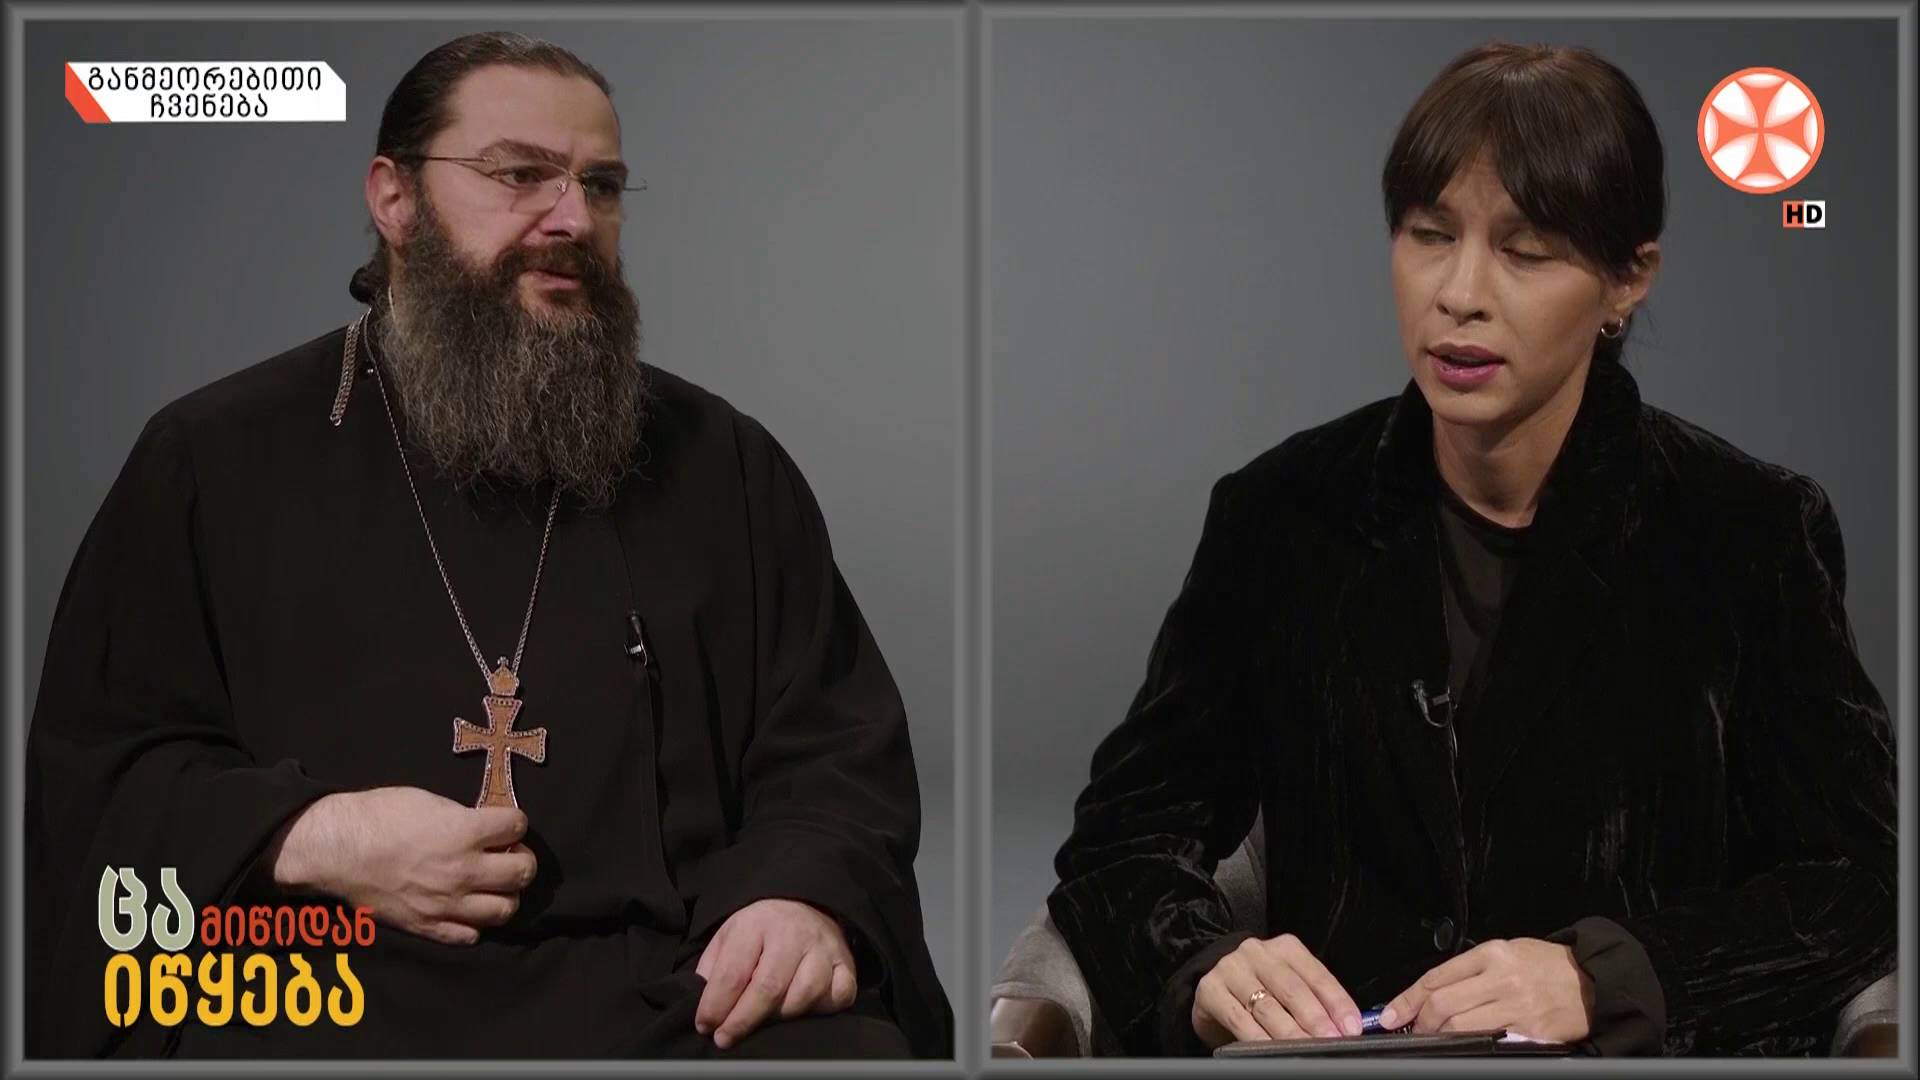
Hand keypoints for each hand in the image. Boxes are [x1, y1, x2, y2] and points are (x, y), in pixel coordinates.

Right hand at [266, 786, 536, 946]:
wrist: (337, 850)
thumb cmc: (380, 816)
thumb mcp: (430, 801)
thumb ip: (465, 818)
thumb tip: (487, 827)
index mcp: (465, 833)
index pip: (518, 826)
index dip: (514, 821)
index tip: (505, 823)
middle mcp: (464, 871)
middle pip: (523, 872)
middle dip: (522, 859)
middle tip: (507, 854)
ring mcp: (447, 904)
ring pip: (505, 909)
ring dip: (505, 894)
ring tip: (492, 884)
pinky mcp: (428, 926)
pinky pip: (470, 935)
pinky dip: (474, 923)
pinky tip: (465, 907)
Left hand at [693, 898, 857, 1049]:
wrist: (803, 906)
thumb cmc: (761, 931)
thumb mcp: (729, 937)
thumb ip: (713, 970)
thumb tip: (705, 1010)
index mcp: (757, 924)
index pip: (734, 972)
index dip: (717, 1005)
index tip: (706, 1026)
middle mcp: (793, 933)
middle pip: (769, 987)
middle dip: (743, 1020)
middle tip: (725, 1038)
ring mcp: (823, 948)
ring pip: (805, 994)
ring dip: (781, 1017)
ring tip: (766, 1021)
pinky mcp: (846, 963)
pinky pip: (840, 995)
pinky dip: (822, 1008)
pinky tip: (805, 1010)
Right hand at [1191, 933, 1363, 1047]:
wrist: (1214, 988)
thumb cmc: (1260, 990)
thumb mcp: (1289, 987)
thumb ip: (1315, 1000)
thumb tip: (1346, 1027)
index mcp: (1285, 949)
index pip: (1317, 975)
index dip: (1337, 1003)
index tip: (1351, 1027)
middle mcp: (1258, 953)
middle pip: (1292, 989)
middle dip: (1315, 1019)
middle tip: (1331, 1040)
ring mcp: (1232, 968)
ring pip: (1266, 1006)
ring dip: (1289, 1033)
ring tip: (1305, 1049)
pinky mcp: (1210, 988)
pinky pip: (1238, 1018)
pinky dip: (1257, 1038)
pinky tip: (1270, 1050)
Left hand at [1380, 938, 1593, 1041]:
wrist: (1593, 979)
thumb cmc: (1547, 964)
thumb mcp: (1507, 951)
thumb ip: (1471, 968)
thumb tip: (1432, 991)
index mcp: (1492, 953)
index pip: (1436, 977)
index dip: (1407, 999)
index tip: (1391, 1014)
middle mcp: (1502, 978)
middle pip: (1442, 1004)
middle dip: (1420, 1021)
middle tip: (1414, 1029)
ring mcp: (1517, 1006)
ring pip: (1461, 1026)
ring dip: (1440, 1036)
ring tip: (1436, 1037)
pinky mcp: (1531, 1031)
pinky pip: (1489, 1041)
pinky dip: (1470, 1044)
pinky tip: (1463, 1044)